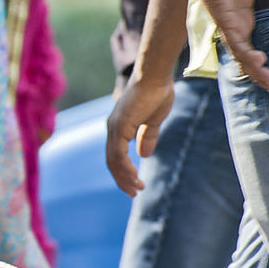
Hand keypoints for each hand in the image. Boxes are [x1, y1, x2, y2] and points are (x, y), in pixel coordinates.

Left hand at [105, 76, 174, 196]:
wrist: (156, 74)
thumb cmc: (156, 92)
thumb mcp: (152, 121)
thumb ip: (146, 137)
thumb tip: (144, 155)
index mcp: (118, 128)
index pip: (116, 156)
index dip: (124, 172)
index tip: (134, 184)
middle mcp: (112, 129)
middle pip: (112, 162)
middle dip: (122, 180)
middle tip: (133, 193)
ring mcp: (114, 128)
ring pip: (114, 161)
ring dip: (124, 177)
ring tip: (136, 189)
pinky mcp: (120, 126)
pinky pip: (118, 154)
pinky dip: (125, 168)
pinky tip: (134, 177)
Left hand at [194, 0, 268, 93]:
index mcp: (241, 26)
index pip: (250, 54)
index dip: (260, 70)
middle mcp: (235, 31)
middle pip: (246, 61)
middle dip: (260, 77)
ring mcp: (229, 28)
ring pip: (242, 57)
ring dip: (256, 71)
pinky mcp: (224, 22)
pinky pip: (236, 42)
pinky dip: (247, 53)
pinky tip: (259, 61)